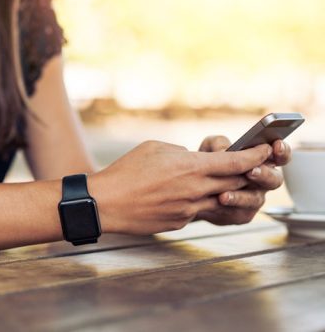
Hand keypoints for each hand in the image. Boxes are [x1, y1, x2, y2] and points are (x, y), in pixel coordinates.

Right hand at [88, 140, 270, 234]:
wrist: (106, 203)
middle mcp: (195, 190)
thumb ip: (181, 153)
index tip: (265, 150)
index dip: (256, 156)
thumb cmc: (126, 172)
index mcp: (191, 167)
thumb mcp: (155, 148)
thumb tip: (193, 158)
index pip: (237, 163)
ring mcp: (189, 210)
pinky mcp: (180, 223)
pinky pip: (198, 212)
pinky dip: (199, 202)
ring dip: (226, 191)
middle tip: (251, 166)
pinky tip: (185, 197)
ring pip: (221, 200)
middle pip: (236, 182)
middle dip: (247, 174)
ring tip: (220, 183)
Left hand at [196, 135, 289, 224]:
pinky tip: (219, 200)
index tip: (276, 145)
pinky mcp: (241, 214)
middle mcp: (262, 181)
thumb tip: (225, 150)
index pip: (280, 156)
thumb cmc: (207, 162)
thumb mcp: (210, 146)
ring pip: (256, 199)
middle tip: (251, 170)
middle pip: (274, 180)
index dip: (282, 151)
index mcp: (262, 161)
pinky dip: (229, 206)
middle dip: (264, 174)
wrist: (190, 187)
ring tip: (226, 193)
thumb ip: (220, 143)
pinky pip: (240, 212)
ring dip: (242, 196)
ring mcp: (253, 199)